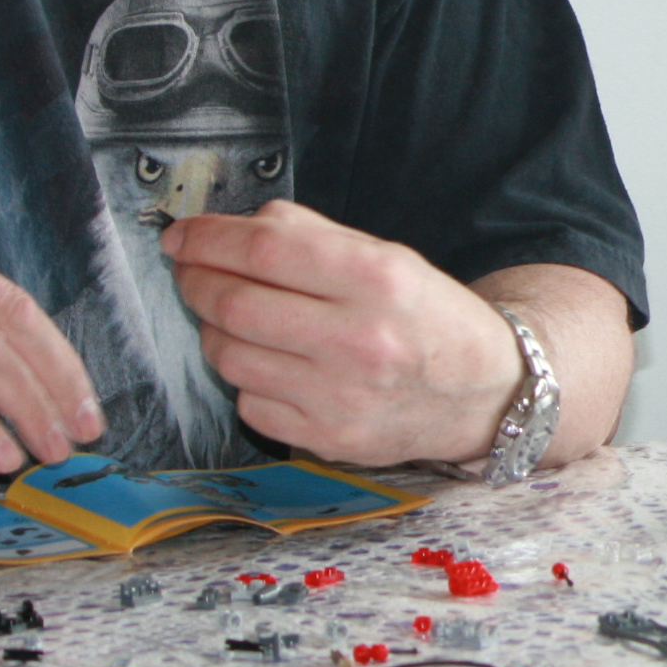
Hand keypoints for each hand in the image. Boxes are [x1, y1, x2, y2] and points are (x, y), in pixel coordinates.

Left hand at [160, 200, 515, 466]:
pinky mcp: (329, 438)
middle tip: (191, 273)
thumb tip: (227, 229)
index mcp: (379, 278)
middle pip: (234, 305)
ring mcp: (342, 396)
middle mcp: (361, 339)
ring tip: (236, 320)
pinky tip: (274, 365)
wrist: (485, 391)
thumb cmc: (427, 316)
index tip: (181, 235)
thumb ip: (311, 237)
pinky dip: (248, 379)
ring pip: (231, 357)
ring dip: (215, 331)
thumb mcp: (388, 258)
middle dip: (195, 282)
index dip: (207, 239)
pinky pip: (250, 404)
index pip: (264, 250)